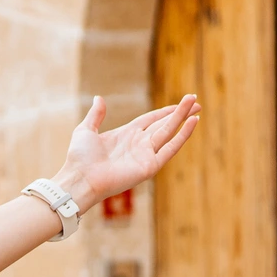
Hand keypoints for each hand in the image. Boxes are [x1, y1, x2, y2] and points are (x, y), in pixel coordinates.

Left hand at [54, 94, 200, 210]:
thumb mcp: (85, 130)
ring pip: (169, 131)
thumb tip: (99, 98)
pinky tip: (193, 122)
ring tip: (198, 104)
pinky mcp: (150, 165)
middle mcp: (138, 144)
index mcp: (126, 134)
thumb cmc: (79, 158)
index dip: (165, 111)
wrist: (80, 178)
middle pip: (164, 124)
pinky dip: (183, 135)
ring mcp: (146, 154)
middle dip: (180, 112)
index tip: (180, 102)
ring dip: (183, 117)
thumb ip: (96, 115)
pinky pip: (171, 148)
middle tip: (196, 100)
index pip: (151, 119)